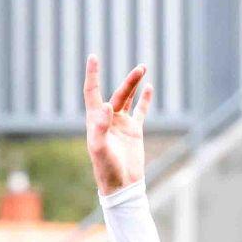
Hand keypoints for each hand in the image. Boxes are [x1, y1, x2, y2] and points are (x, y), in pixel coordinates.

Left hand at [84, 55, 150, 195]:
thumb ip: (101, 129)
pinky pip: (139, 111)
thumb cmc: (106, 169)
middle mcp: (107, 121)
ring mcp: (120, 125)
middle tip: (141, 68)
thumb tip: (106, 107)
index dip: (92, 75)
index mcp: (95, 122)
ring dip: (134, 84)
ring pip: (127, 98)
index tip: (93, 56)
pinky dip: (144, 99)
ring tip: (143, 68)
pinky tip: (149, 88)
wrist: (121, 184)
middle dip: (128, 81)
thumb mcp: (101, 149)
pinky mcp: (133, 131)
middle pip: (116, 94)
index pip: (92, 93)